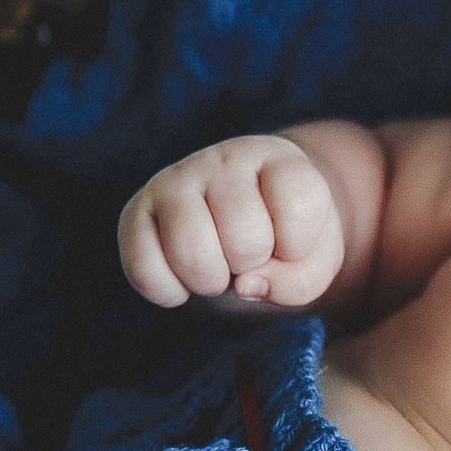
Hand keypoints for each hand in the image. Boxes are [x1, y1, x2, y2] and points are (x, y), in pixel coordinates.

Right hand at [120, 135, 344, 308]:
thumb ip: (299, 280)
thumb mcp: (313, 261)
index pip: (299, 205)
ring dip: (210, 282)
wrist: (242, 225)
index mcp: (279, 161)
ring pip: (192, 251)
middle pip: (245, 239)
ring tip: (217, 269)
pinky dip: (167, 291)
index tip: (290, 244)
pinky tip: (182, 280)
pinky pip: (143, 267)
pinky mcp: (137, 208)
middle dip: (252, 267)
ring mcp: (176, 179)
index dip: (299, 246)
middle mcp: (225, 159)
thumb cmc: (285, 240)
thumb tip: (245, 285)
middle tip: (248, 258)